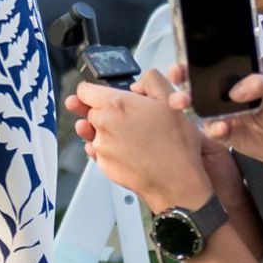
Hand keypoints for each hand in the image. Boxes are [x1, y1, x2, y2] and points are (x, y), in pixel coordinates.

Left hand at [71, 69, 211, 210]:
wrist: (177, 182)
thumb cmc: (175, 145)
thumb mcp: (170, 101)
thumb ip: (151, 81)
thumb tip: (139, 80)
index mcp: (115, 104)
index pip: (84, 90)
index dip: (95, 92)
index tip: (104, 96)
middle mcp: (103, 123)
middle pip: (91, 111)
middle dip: (105, 112)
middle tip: (128, 119)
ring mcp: (101, 146)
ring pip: (96, 132)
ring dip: (108, 132)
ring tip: (132, 137)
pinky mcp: (103, 164)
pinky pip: (100, 152)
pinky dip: (111, 150)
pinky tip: (131, 151)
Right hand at [166, 62, 262, 169]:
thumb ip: (262, 83)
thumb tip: (236, 91)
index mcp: (233, 77)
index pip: (208, 64)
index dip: (192, 60)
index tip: (184, 59)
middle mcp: (221, 93)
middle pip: (192, 81)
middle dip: (178, 77)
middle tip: (176, 77)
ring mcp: (219, 113)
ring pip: (193, 104)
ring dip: (182, 101)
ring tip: (183, 102)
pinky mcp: (221, 132)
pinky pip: (209, 128)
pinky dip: (213, 127)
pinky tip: (223, 126)